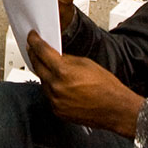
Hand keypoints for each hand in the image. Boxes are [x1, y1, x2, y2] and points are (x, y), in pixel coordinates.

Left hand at [27, 31, 141, 136]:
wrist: (115, 109)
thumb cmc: (106, 87)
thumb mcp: (86, 63)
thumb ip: (67, 58)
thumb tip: (55, 55)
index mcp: (63, 72)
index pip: (42, 51)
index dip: (34, 41)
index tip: (32, 37)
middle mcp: (56, 87)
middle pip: (37, 66)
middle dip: (34, 54)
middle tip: (33, 48)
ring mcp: (55, 100)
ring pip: (42, 81)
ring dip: (43, 71)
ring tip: (49, 66)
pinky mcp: (57, 111)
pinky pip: (48, 94)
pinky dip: (50, 87)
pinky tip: (58, 83)